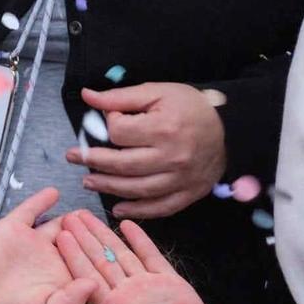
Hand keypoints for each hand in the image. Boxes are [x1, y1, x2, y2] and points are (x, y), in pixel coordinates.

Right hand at [0, 188, 96, 303]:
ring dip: (72, 218)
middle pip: (77, 243)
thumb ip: (71, 301)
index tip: (115, 248)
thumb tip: (93, 283)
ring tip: (85, 212)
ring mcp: (33, 244)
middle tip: (103, 224)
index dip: (100, 256)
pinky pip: (31, 211)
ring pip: (58, 225)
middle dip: (90, 234)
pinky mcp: (14, 229)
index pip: (87, 266)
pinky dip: (42, 200)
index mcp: (61, 283)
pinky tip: (53, 193)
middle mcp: (50, 262)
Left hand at [56, 212, 221, 303]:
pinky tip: (126, 225)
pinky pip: (151, 257)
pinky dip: (140, 240)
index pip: (88, 276)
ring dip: (105, 234)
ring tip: (88, 215)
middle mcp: (126, 292)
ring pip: (122, 254)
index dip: (74, 256)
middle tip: (69, 216)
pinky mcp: (169, 282)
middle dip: (84, 238)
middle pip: (101, 260)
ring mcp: (147, 285)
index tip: (60, 235)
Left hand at [70, 82, 227, 219]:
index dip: (108, 124)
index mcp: (163, 128)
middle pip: (123, 165)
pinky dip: (138, 211)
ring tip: (88, 181)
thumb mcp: (156, 91)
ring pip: (138, 189)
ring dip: (108, 188)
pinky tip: (118, 209)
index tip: (110, 118)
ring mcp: (182, 179)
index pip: (119, 133)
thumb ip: (120, 97)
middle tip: (72, 158)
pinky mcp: (190, 193)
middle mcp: (173, 157)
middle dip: (93, 162)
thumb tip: (87, 96)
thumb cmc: (190, 106)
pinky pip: (161, 207)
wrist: (230, 128)